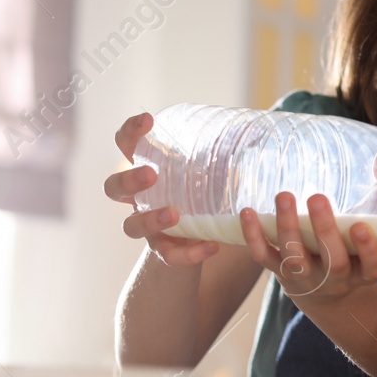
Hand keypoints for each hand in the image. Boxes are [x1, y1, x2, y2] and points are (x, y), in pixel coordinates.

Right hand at [104, 112, 218, 266]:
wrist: (200, 238)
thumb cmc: (204, 191)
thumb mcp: (212, 169)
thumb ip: (225, 153)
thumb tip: (263, 128)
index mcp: (146, 168)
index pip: (126, 145)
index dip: (130, 132)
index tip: (148, 119)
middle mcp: (139, 199)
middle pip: (114, 188)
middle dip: (129, 179)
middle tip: (152, 174)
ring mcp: (147, 227)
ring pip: (131, 226)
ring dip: (150, 219)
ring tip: (174, 213)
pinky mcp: (163, 251)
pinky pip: (169, 256)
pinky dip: (189, 253)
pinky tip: (211, 246)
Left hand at [240, 192, 376, 306]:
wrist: (326, 298)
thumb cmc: (351, 262)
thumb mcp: (365, 252)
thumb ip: (367, 228)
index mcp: (361, 274)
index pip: (369, 265)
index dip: (367, 249)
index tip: (361, 226)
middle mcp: (334, 280)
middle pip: (332, 260)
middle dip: (324, 229)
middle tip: (318, 198)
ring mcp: (305, 278)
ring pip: (295, 257)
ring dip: (288, 226)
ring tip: (284, 196)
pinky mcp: (280, 273)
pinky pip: (264, 256)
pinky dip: (253, 235)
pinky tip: (247, 212)